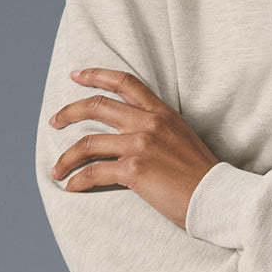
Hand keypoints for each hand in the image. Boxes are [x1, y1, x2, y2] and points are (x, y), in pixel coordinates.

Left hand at [48, 67, 219, 229]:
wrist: (217, 197)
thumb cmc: (200, 174)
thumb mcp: (182, 137)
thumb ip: (158, 128)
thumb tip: (132, 133)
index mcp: (162, 113)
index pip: (125, 82)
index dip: (96, 75)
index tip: (76, 75)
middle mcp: (149, 123)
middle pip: (96, 106)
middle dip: (68, 112)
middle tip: (54, 121)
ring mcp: (141, 144)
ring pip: (87, 144)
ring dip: (66, 158)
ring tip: (57, 169)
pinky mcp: (134, 170)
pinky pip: (93, 173)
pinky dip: (77, 181)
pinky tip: (72, 187)